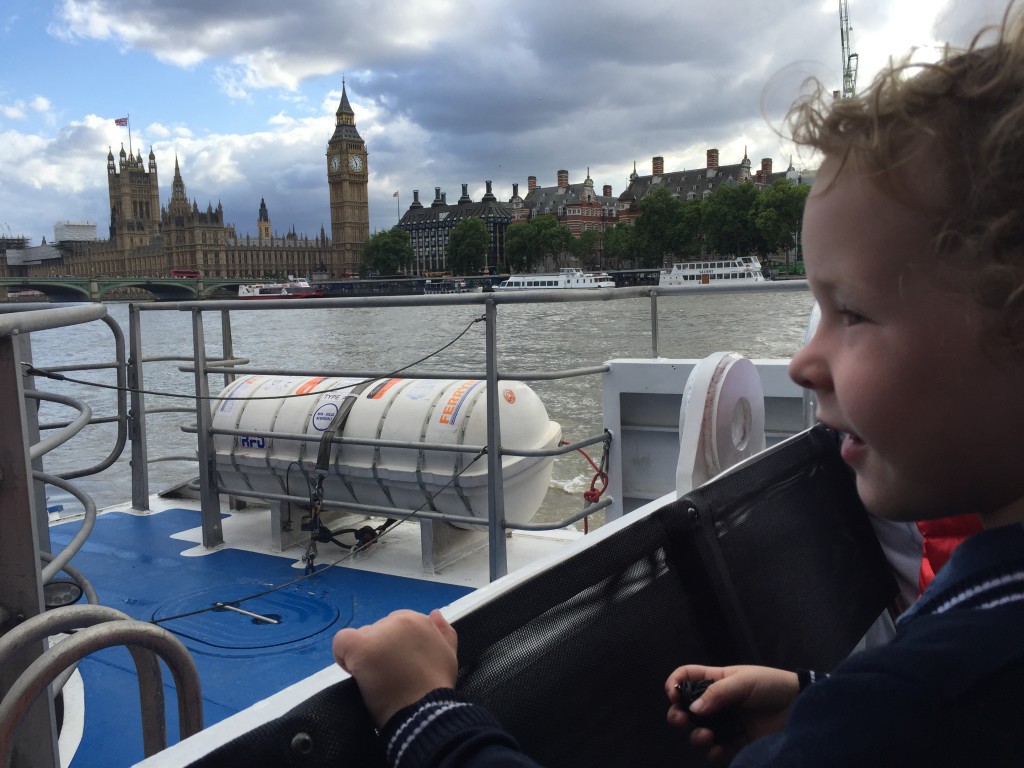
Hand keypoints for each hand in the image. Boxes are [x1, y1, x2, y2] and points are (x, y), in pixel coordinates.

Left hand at [333, 609, 457, 727]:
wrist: (424, 711)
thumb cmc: (436, 688)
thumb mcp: (449, 656)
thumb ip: (444, 633)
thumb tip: (433, 613)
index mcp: (420, 620)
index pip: (397, 625)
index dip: (395, 646)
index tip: (399, 666)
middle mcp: (399, 621)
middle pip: (378, 631)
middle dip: (381, 650)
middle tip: (389, 676)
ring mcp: (379, 633)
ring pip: (362, 639)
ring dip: (365, 656)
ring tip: (376, 680)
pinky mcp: (361, 647)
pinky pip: (342, 642)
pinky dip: (343, 656)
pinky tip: (354, 672)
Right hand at [665, 665, 798, 763]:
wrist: (801, 708)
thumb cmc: (772, 686)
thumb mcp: (745, 681)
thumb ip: (718, 693)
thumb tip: (693, 709)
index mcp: (716, 680)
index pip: (686, 678)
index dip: (674, 684)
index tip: (674, 695)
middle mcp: (717, 703)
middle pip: (685, 709)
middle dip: (677, 715)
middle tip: (681, 720)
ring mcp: (725, 724)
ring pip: (698, 732)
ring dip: (695, 735)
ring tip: (706, 736)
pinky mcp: (736, 744)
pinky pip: (716, 752)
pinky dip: (712, 752)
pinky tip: (717, 748)